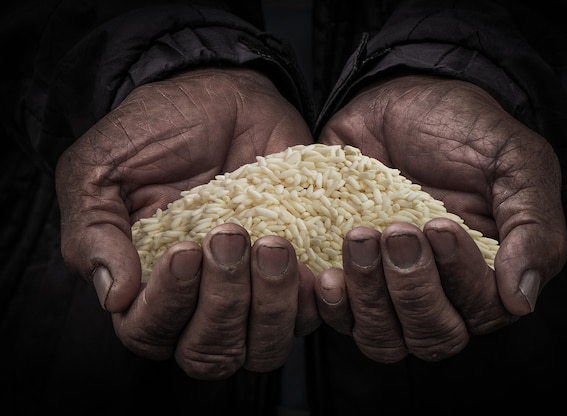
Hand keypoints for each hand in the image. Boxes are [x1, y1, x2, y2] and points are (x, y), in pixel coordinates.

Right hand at [56, 68, 318, 378]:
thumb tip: (113, 297)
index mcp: (147, 283)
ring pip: (263, 346)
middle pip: (210, 354)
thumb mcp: (102, 170)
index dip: (166, 306)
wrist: (223, 96)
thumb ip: (93, 231)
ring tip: (272, 242)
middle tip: (229, 236)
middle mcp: (200, 299)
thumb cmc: (157, 132)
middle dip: (222, 304)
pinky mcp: (296, 272)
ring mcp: (252, 290)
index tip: (185, 250)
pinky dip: (312, 296)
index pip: (150, 333)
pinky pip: (313, 315)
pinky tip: (307, 257)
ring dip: (269, 304)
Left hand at [316, 75, 566, 361]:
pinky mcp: (348, 275)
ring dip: (370, 296)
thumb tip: (520, 300)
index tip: (438, 225)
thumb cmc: (463, 129)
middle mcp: (439, 289)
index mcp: (486, 269)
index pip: (482, 310)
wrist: (400, 98)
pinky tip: (327, 273)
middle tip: (396, 232)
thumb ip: (532, 226)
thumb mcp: (515, 162)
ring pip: (383, 338)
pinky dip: (332, 304)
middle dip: (413, 290)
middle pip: (432, 336)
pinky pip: (338, 319)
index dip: (461, 279)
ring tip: (359, 238)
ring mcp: (389, 287)